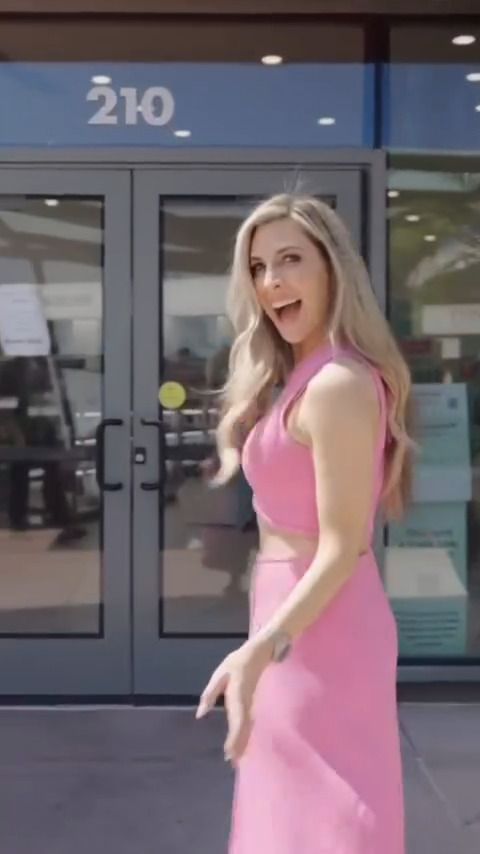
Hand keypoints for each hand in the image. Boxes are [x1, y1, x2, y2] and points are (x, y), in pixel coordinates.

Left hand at [195, 639, 270, 764]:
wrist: (258, 655)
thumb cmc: (236, 663)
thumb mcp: (219, 675)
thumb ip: (209, 694)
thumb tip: (200, 714)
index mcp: (237, 696)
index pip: (237, 720)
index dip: (234, 738)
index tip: (228, 752)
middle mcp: (245, 703)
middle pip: (244, 728)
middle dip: (239, 746)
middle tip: (233, 763)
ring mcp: (249, 705)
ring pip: (247, 728)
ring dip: (243, 744)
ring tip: (237, 760)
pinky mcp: (250, 706)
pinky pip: (248, 724)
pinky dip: (244, 736)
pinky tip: (241, 746)